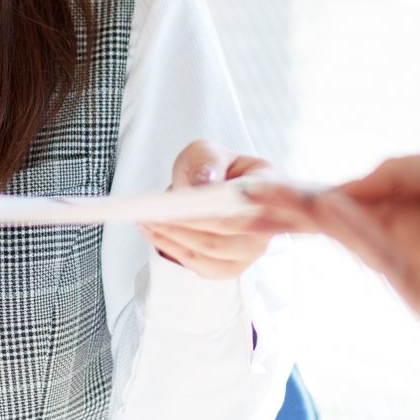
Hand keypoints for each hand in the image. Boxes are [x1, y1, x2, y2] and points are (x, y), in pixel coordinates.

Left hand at [137, 140, 276, 281]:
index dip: (252, 197)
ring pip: (213, 249)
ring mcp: (253, 248)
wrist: (208, 193)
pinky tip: (155, 235)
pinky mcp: (234, 267)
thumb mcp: (207, 153)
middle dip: (188, 220)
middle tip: (157, 211)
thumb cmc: (213, 170)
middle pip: (230, 226)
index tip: (213, 195)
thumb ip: (208, 162)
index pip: (270, 194)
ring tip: (148, 221)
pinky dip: (176, 251)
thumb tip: (207, 181)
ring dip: (175, 237)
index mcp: (271, 184)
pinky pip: (205, 266)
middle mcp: (269, 221)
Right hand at [249, 152, 419, 346]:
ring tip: (276, 196)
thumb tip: (344, 183)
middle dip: (289, 211)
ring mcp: (406, 272)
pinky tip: (331, 208)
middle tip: (244, 197)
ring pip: (349, 242)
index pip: (341, 202)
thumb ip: (392, 172)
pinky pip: (379, 260)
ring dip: (312, 217)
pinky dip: (353, 233)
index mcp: (402, 210)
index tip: (262, 183)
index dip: (303, 193)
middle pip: (333, 226)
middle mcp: (398, 241)